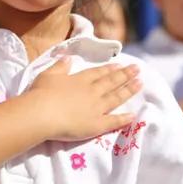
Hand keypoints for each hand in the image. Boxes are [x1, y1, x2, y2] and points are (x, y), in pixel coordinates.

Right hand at [25, 59, 141, 141]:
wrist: (43, 113)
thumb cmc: (42, 93)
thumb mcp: (49, 74)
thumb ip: (60, 66)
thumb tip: (68, 58)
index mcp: (80, 79)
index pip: (99, 72)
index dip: (110, 69)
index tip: (121, 65)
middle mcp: (92, 92)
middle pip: (112, 82)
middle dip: (126, 75)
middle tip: (138, 69)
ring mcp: (96, 108)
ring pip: (116, 98)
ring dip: (129, 90)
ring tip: (140, 84)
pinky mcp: (97, 125)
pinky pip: (113, 121)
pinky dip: (124, 118)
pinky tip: (133, 115)